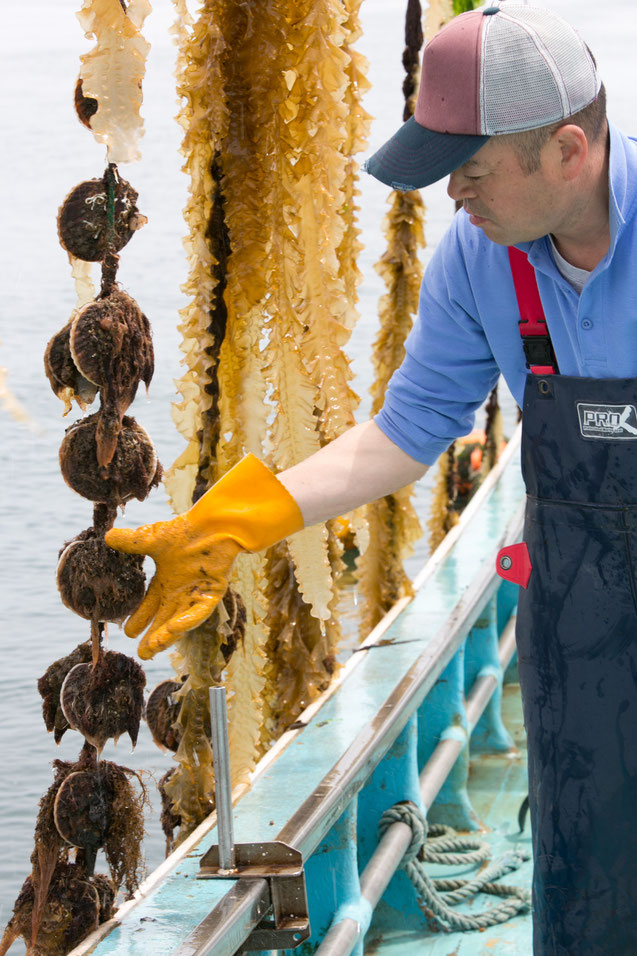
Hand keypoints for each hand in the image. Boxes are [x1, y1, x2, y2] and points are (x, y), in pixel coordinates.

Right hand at [105, 455, 303, 658]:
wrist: (214, 523)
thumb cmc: (186, 529)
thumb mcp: (152, 539)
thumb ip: (132, 542)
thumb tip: (107, 537)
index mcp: (167, 581)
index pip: (150, 606)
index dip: (140, 619)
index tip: (128, 632)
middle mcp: (181, 591)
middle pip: (164, 620)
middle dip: (153, 638)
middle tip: (141, 654)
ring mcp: (197, 593)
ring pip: (181, 620)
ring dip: (168, 635)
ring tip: (153, 648)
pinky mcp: (213, 592)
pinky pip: (200, 611)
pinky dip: (189, 620)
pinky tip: (175, 629)